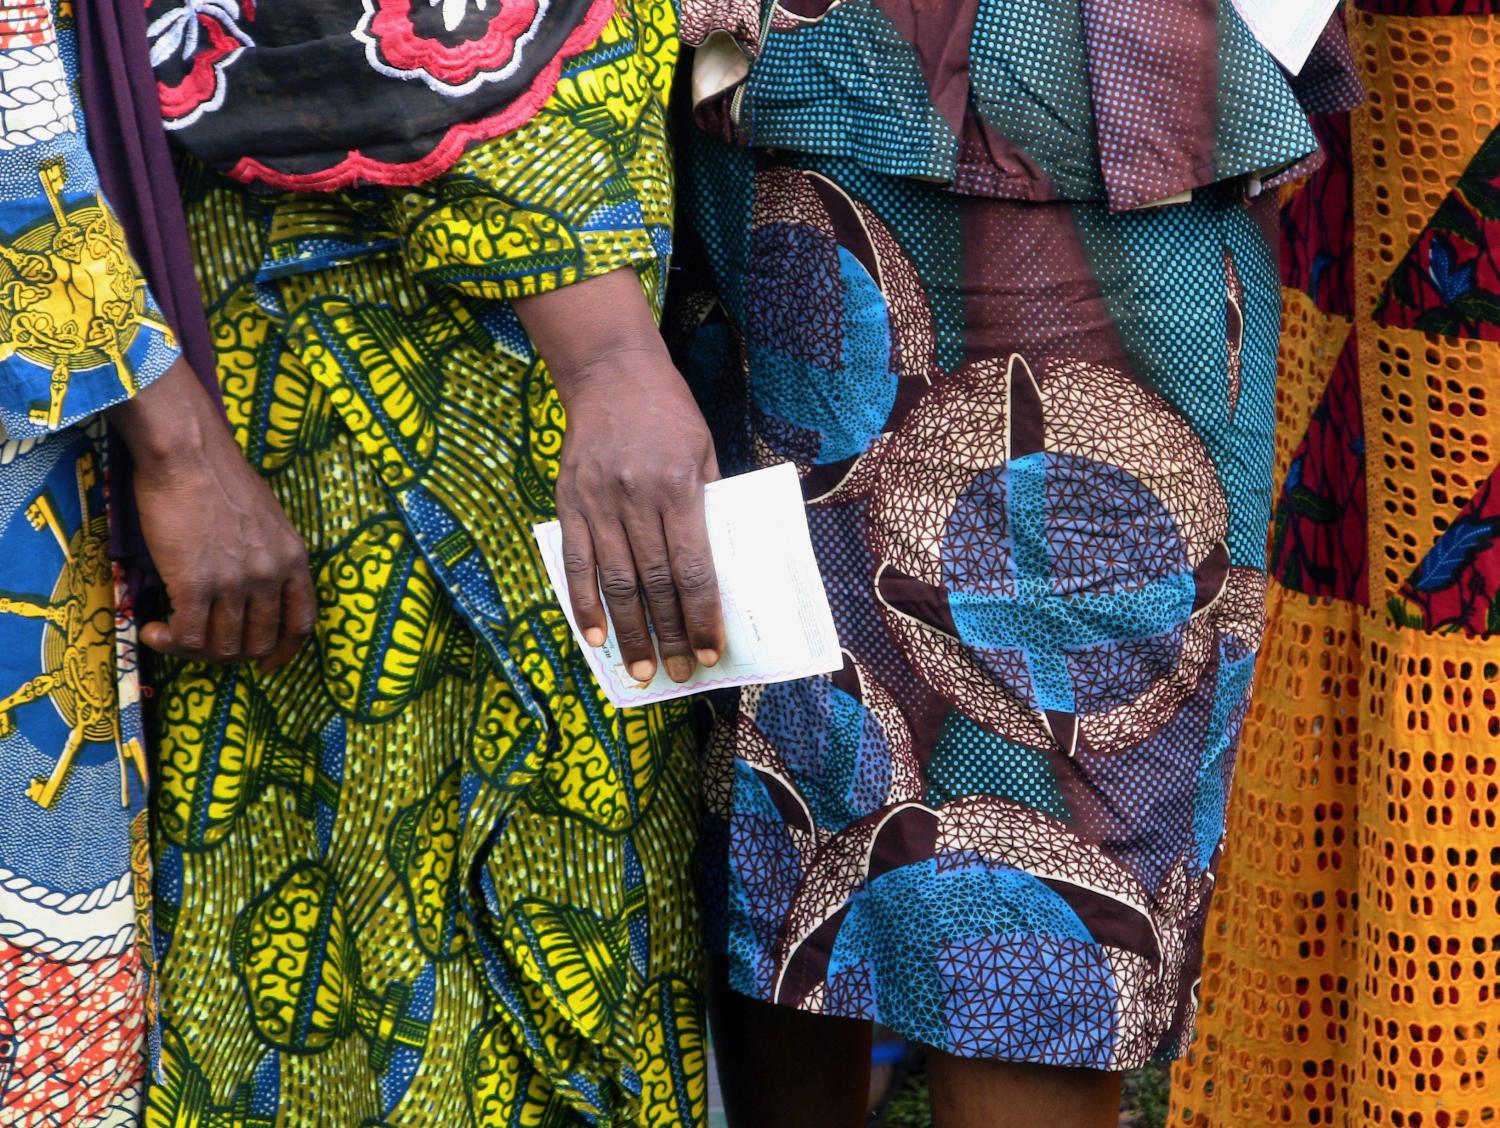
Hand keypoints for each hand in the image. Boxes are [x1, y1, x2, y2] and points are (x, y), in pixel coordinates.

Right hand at [109, 358, 314, 671]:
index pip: (301, 622)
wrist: (188, 454)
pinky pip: (189, 637)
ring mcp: (236, 582)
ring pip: (224, 646)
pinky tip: (153, 632)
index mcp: (293, 558)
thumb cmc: (219, 477)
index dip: (284, 652)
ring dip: (195, 651)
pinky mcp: (197, 584)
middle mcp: (271, 575)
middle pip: (259, 641)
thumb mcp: (268, 518)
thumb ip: (268, 554)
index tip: (267, 664)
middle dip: (230, 652)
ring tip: (172, 635)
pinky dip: (170, 643)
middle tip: (202, 642)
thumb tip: (252, 587)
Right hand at [554, 346, 725, 682]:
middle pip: (655, 583)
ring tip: (641, 670)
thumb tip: (716, 567)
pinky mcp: (569, 502)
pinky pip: (576, 563)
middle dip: (671, 635)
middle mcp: (636, 498)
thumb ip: (708, 505)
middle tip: (682, 673)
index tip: (712, 649)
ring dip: (630, 632)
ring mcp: (598, 502)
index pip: (692, 567)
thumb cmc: (668, 413)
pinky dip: (585, 604)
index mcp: (678, 486)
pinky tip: (596, 638)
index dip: (701, 614)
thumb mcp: (704, 450)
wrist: (610, 373)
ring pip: (616, 581)